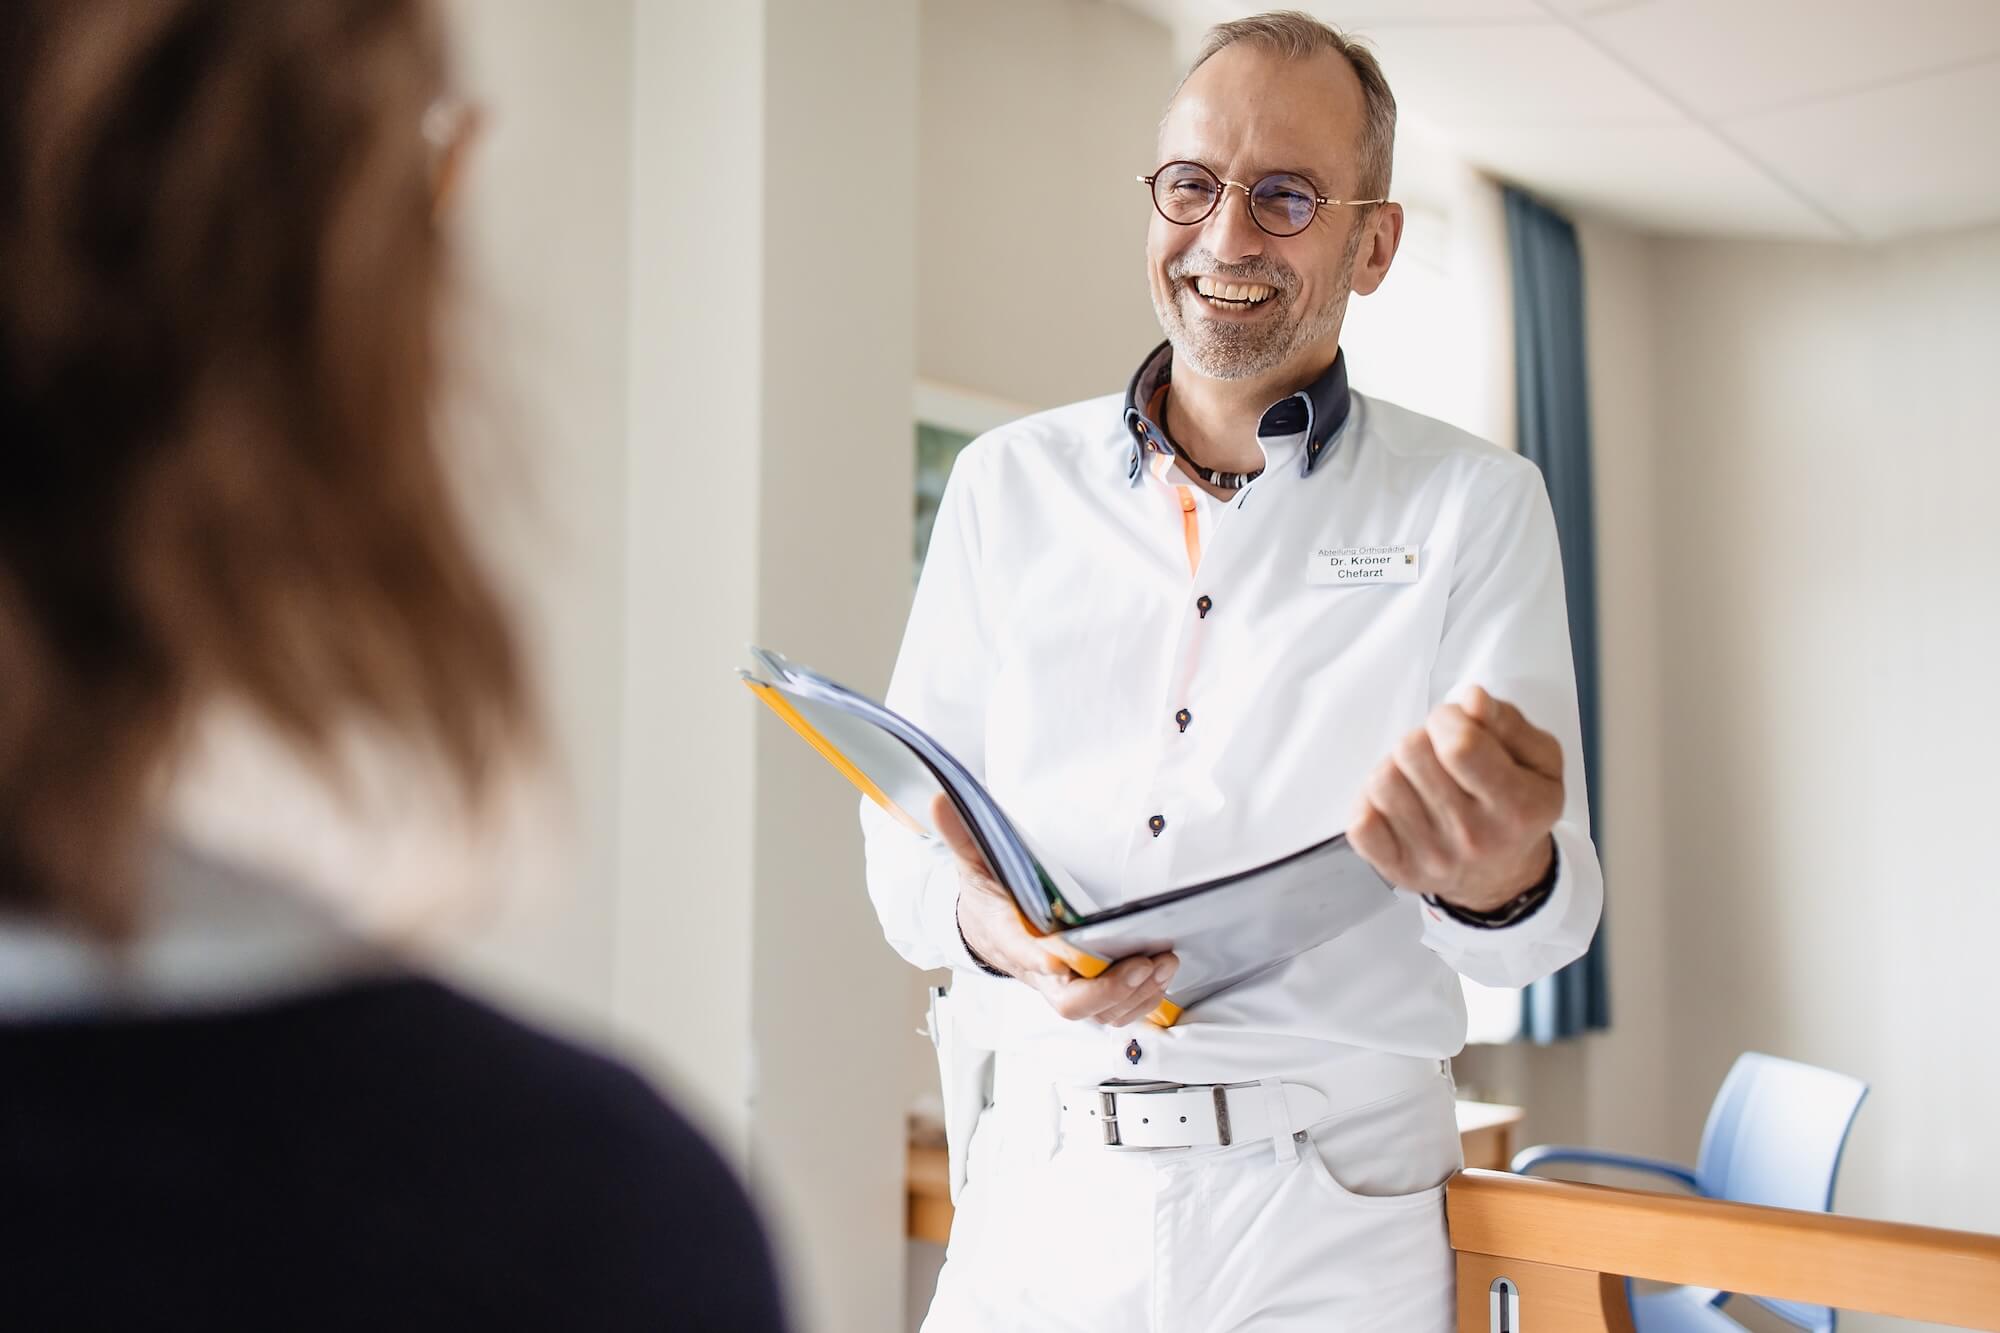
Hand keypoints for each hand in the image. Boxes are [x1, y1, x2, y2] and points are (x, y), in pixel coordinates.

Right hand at [930, 794, 1177, 1026]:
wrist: (983, 932)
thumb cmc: (987, 898)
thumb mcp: (973, 863)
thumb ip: (963, 835)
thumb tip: (940, 801)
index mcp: (1011, 938)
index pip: (1028, 956)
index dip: (1049, 960)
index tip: (1067, 952)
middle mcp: (1039, 971)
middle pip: (1071, 1002)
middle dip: (1110, 989)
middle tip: (1143, 961)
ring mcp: (1062, 987)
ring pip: (1099, 1013)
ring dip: (1136, 995)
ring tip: (1163, 963)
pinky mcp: (1082, 993)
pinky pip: (1112, 1013)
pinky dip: (1140, 1003)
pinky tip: (1159, 977)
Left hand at [1348, 686, 1561, 913]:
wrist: (1504, 877)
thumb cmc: (1518, 810)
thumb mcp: (1539, 761)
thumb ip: (1507, 722)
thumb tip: (1471, 700)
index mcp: (1516, 806)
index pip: (1460, 746)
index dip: (1447, 719)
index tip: (1452, 723)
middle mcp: (1474, 837)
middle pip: (1411, 752)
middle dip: (1421, 739)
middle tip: (1437, 755)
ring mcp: (1432, 857)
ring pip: (1381, 781)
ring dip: (1395, 769)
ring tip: (1418, 779)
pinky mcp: (1398, 870)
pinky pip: (1360, 823)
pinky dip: (1370, 805)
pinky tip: (1398, 806)